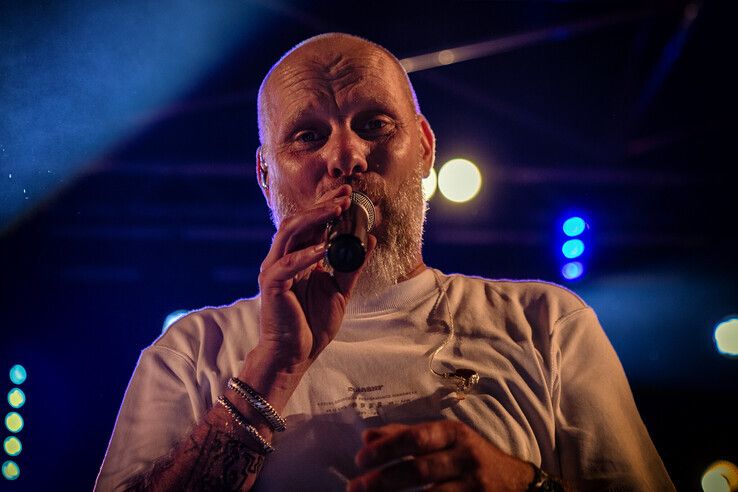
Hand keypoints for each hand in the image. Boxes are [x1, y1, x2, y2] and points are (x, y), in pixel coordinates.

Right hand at [257, 184, 375, 368]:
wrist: (295, 355)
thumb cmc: (312, 324)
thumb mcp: (339, 291)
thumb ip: (351, 265)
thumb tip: (370, 239)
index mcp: (298, 258)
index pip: (311, 224)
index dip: (327, 207)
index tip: (349, 195)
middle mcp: (283, 258)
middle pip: (299, 221)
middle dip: (322, 205)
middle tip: (345, 194)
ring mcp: (274, 270)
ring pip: (289, 233)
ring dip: (313, 219)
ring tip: (336, 210)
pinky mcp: (271, 285)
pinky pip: (287, 265)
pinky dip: (305, 255)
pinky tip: (323, 249)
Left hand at [348, 421, 534, 491]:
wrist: (516, 483)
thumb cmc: (469, 456)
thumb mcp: (443, 439)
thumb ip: (405, 436)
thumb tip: (367, 437)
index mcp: (454, 434)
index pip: (416, 437)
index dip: (386, 448)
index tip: (360, 459)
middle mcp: (465, 458)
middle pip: (419, 470)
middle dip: (383, 480)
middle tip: (355, 487)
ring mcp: (473, 487)